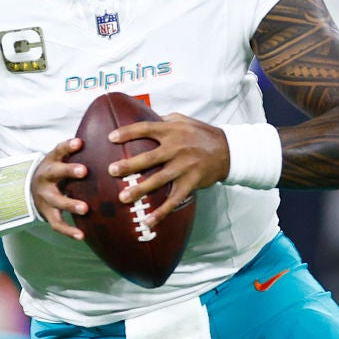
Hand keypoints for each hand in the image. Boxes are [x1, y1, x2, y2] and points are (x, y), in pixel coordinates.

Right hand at [30, 137, 88, 239]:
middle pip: (55, 173)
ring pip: (56, 200)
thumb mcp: (61, 158)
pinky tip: (82, 235)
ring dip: (70, 204)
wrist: (32, 189)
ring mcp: (45, 197)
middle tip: (84, 171)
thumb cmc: (56, 170)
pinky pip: (57, 223)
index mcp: (51, 161)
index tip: (79, 143)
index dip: (68, 146)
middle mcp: (46, 178)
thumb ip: (76, 151)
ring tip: (85, 208)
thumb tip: (106, 138)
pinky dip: (69, 231)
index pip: (59, 150)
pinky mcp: (47, 213)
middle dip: (69, 171)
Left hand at [107, 114, 229, 227]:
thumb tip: (142, 118)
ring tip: (124, 198)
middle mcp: (177, 148)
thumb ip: (163, 120)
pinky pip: (174, 199)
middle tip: (112, 170)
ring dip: (141, 190)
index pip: (146, 129)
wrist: (227, 150)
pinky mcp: (190, 183)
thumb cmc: (200, 133)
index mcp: (172, 130)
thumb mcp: (182, 120)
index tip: (111, 138)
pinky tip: (148, 221)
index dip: (128, 133)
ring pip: (159, 180)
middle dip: (130, 165)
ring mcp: (184, 167)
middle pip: (149, 157)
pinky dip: (162, 212)